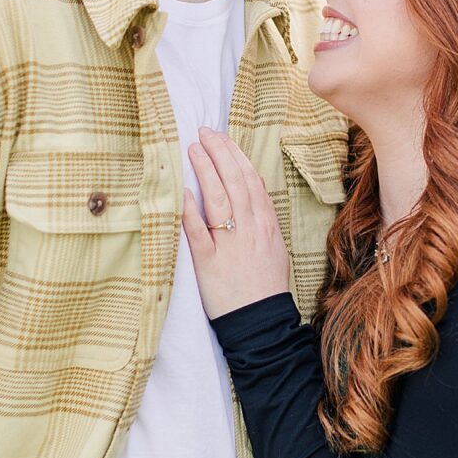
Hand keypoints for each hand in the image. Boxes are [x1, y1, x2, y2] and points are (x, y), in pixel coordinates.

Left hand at [181, 126, 291, 318]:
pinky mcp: (210, 263)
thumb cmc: (266, 286)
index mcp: (266, 225)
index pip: (251, 181)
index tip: (223, 138)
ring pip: (219, 200)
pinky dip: (191, 210)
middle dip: (220, 154)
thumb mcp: (274, 247)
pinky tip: (183, 191)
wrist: (262, 323)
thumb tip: (254, 187)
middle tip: (205, 133)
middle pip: (235, 183)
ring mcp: (231, 245)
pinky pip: (199, 232)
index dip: (236, 156)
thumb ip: (263, 217)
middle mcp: (250, 230)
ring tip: (193, 150)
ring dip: (206, 171)